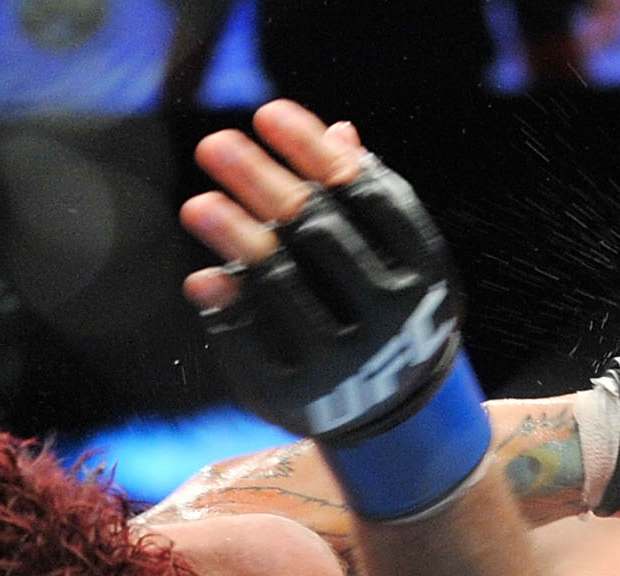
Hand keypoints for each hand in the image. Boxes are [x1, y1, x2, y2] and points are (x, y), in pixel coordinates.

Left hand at [183, 103, 489, 520]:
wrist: (395, 418)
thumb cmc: (384, 310)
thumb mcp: (393, 258)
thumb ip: (364, 201)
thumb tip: (336, 131)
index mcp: (422, 272)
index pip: (367, 193)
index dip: (313, 149)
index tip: (267, 111)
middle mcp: (390, 317)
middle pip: (317, 231)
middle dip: (260, 181)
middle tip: (215, 144)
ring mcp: (345, 364)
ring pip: (279, 285)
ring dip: (232, 238)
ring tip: (197, 204)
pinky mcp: (300, 402)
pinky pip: (251, 343)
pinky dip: (225, 309)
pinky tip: (204, 278)